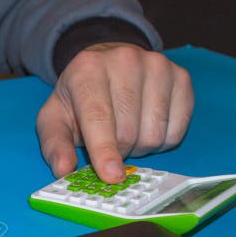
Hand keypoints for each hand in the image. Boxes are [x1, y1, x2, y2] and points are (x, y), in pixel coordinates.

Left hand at [36, 42, 193, 182]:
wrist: (106, 66)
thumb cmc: (78, 98)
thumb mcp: (54, 119)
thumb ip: (55, 146)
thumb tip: (63, 170)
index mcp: (87, 69)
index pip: (98, 116)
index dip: (104, 150)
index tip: (111, 175)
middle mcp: (125, 61)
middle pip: (128, 131)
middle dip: (117, 151)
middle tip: (107, 143)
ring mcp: (157, 66)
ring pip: (154, 134)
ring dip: (139, 147)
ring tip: (126, 131)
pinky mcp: (181, 77)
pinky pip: (176, 131)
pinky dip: (161, 141)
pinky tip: (146, 126)